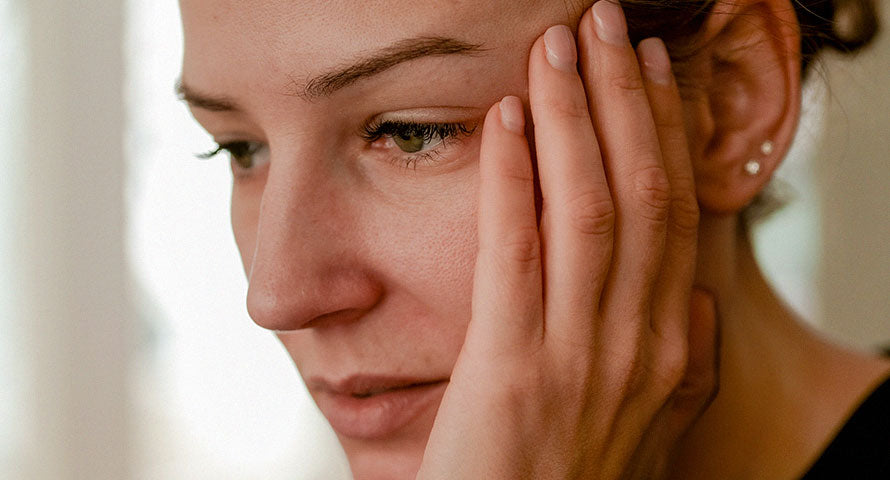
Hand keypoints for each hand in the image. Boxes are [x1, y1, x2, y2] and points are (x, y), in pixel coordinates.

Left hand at [416, 1, 717, 478]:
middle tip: (605, 24)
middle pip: (643, 193)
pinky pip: (516, 251)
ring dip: (578, 116)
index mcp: (673, 349)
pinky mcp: (513, 369)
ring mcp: (581, 355)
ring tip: (561, 46)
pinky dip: (516, 177)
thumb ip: (680, 363)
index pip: (677, 214)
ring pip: (591, 208)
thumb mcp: (648, 422)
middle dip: (625, 98)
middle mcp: (641, 342)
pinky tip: (509, 119)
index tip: (649, 70)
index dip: (664, 132)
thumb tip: (695, 302)